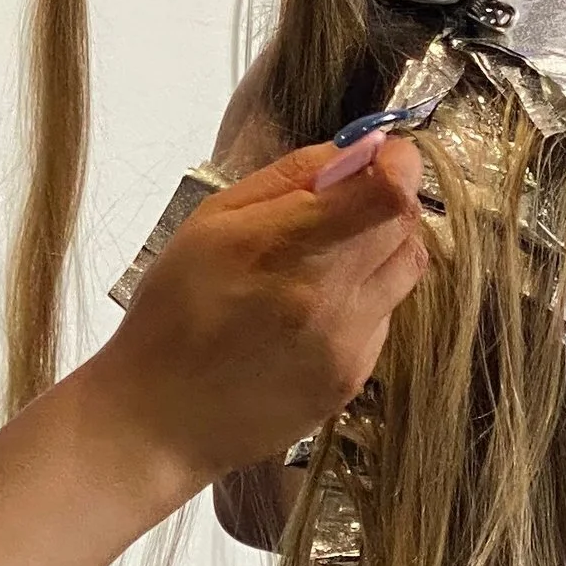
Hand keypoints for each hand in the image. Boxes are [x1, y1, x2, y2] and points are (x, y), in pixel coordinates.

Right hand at [72, 135, 427, 497]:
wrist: (158, 418)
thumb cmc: (172, 312)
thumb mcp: (211, 220)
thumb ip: (290, 177)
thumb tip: (358, 147)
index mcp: (287, 250)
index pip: (389, 193)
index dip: (397, 163)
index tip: (380, 156)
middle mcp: (331, 301)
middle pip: (407, 227)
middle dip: (385, 201)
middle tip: (341, 205)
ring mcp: (348, 347)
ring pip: (404, 271)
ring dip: (378, 250)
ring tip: (322, 262)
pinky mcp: (353, 380)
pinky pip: (384, 317)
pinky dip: (362, 299)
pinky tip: (310, 312)